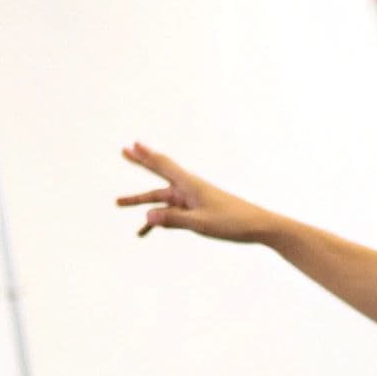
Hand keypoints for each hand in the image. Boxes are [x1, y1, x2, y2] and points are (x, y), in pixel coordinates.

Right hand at [116, 142, 278, 242]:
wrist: (258, 226)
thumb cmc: (232, 223)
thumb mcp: (200, 223)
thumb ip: (173, 220)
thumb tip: (146, 216)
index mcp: (191, 185)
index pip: (164, 165)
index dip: (147, 155)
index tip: (133, 144)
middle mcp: (189, 189)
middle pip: (159, 174)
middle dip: (141, 163)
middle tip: (123, 151)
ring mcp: (192, 200)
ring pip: (160, 199)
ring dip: (140, 201)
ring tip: (118, 202)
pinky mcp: (196, 211)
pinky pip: (171, 215)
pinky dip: (157, 221)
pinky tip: (144, 231)